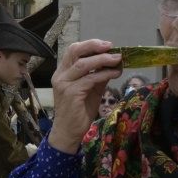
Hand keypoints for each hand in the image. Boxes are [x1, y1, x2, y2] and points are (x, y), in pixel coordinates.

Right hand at [47, 39, 122, 153]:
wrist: (69, 132)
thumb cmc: (79, 112)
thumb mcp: (91, 90)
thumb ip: (98, 76)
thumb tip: (114, 63)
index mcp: (63, 72)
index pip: (73, 50)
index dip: (90, 45)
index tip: (107, 45)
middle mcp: (60, 75)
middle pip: (75, 51)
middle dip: (94, 46)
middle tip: (111, 47)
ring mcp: (64, 84)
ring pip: (83, 64)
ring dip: (102, 59)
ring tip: (117, 59)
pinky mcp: (71, 93)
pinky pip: (90, 79)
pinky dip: (104, 74)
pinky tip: (114, 73)